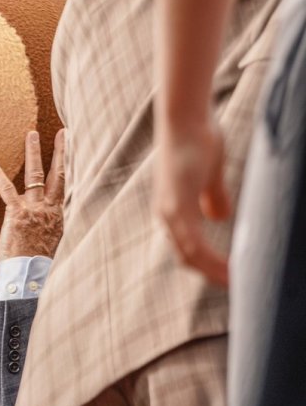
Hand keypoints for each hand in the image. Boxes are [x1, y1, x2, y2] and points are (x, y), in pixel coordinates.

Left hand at [0, 129, 65, 260]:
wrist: (30, 277)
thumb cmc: (40, 263)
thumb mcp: (54, 242)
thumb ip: (53, 225)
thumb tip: (48, 219)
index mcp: (61, 215)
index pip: (67, 185)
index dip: (71, 167)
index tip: (75, 151)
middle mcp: (51, 209)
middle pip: (59, 174)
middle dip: (61, 151)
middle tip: (63, 132)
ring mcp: (35, 210)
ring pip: (36, 175)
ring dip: (33, 153)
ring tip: (32, 135)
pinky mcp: (17, 215)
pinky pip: (7, 190)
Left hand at [154, 122, 229, 285]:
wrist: (185, 116)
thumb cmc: (197, 139)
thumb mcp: (208, 174)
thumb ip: (213, 197)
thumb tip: (219, 217)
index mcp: (173, 210)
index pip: (186, 249)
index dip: (207, 266)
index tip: (231, 278)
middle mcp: (166, 214)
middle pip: (186, 258)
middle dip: (211, 275)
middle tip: (238, 289)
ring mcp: (169, 210)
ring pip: (189, 255)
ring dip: (213, 272)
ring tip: (238, 285)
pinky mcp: (177, 203)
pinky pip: (193, 242)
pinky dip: (211, 259)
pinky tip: (230, 269)